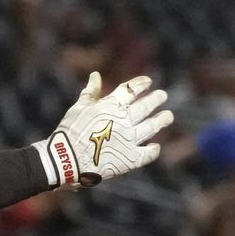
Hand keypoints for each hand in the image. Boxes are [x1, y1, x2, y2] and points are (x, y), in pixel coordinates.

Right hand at [40, 72, 171, 186]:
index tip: (148, 82)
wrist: (66, 160)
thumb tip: (96, 75)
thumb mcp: (78, 108)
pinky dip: (153, 149)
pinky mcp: (131, 159)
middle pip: (146, 106)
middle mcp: (124, 120)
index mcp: (111, 105)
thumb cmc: (69, 131)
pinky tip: (155, 146)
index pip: (131, 89)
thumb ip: (91, 92)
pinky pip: (148, 153)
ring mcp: (129, 139)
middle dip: (156, 99)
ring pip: (152, 127)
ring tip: (168, 116)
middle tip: (163, 96)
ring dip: (162, 120)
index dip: (142, 84)